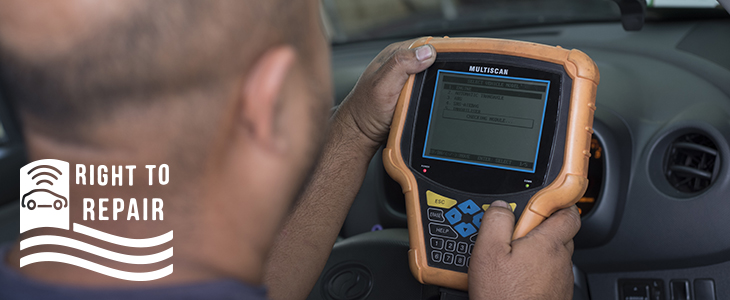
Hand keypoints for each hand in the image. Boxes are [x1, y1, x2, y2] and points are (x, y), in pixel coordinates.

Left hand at [333, 39, 435, 154]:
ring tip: (425, 98)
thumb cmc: (365, 110)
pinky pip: (428, 92)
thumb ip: (401, 64)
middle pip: (433, 61)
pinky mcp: (410, 94)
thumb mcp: (382, 84)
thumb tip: (426, 52)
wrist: (361, 133)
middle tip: (436, 86)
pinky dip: (430, 98)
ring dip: (435, 87)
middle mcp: (402, 64)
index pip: (427, 44)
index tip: (453, 60)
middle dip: (439, 72)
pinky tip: (425, 104)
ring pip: (432, 78)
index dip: (442, 50)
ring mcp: (406, 80)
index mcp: (396, 54)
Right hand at [468, 201, 580, 299]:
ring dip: (538, 251)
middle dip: (540, 227)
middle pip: (560, 232)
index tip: (546, 196)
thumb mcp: (488, 252)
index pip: (567, 211)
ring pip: (555, 255)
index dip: (556, 200)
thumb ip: (496, 222)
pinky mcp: (557, 295)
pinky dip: (537, 271)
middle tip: (516, 232)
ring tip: (510, 259)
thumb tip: (500, 206)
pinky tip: (515, 278)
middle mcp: (561, 260)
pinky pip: (550, 274)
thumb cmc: (504, 297)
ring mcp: (561, 280)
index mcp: (548, 243)